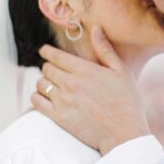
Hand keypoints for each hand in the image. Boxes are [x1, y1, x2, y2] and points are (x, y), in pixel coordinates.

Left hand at [31, 26, 149, 153]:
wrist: (124, 134)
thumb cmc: (127, 102)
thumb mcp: (121, 72)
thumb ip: (105, 49)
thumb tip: (96, 28)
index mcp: (84, 69)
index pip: (55, 55)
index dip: (47, 52)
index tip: (44, 51)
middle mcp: (70, 83)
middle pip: (46, 69)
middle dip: (49, 68)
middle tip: (54, 72)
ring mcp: (63, 101)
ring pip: (40, 84)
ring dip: (44, 83)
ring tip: (52, 86)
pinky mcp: (59, 117)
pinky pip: (37, 102)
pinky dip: (37, 98)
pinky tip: (45, 98)